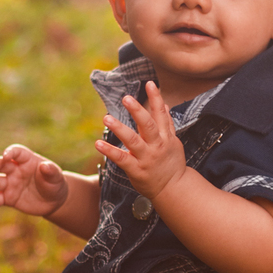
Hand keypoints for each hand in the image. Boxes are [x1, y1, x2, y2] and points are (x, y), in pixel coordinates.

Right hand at [0, 144, 68, 217]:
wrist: (53, 201)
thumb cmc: (55, 184)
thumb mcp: (57, 178)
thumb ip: (51, 171)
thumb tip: (45, 166)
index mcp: (26, 160)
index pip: (16, 152)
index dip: (10, 152)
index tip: (6, 156)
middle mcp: (15, 170)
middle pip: (0, 164)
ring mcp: (9, 183)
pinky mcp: (7, 198)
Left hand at [97, 84, 186, 201]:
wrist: (174, 189)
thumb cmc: (171, 163)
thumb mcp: (173, 142)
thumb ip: (167, 123)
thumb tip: (165, 104)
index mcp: (165, 137)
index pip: (160, 115)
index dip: (156, 98)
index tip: (150, 83)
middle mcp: (156, 146)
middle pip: (148, 126)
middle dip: (138, 111)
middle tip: (126, 98)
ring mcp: (146, 158)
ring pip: (133, 141)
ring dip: (119, 129)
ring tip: (107, 118)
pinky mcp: (136, 170)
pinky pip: (122, 159)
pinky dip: (110, 151)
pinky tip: (98, 143)